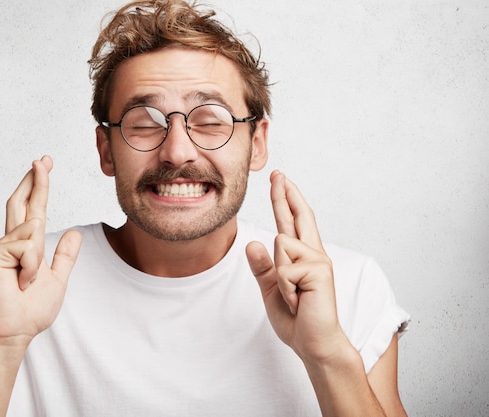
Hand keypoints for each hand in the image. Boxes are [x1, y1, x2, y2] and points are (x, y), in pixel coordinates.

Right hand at [0, 156, 81, 347]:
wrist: (15, 329)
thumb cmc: (31, 309)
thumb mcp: (58, 279)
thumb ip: (65, 256)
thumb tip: (74, 233)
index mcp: (28, 245)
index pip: (33, 208)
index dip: (38, 186)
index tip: (43, 164)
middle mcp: (12, 240)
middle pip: (23, 202)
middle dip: (34, 179)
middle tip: (42, 158)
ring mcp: (2, 245)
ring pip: (34, 228)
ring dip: (38, 258)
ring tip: (28, 281)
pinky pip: (28, 246)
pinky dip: (31, 266)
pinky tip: (22, 282)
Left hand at [246, 171, 345, 361]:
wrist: (314, 342)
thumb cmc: (297, 319)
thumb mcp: (272, 289)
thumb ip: (262, 267)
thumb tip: (253, 242)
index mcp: (302, 257)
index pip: (292, 222)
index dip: (286, 200)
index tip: (281, 180)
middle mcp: (313, 254)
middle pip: (297, 216)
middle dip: (286, 194)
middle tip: (277, 173)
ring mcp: (318, 261)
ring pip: (281, 244)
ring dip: (279, 277)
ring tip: (294, 296)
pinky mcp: (318, 271)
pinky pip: (283, 269)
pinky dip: (284, 289)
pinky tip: (299, 300)